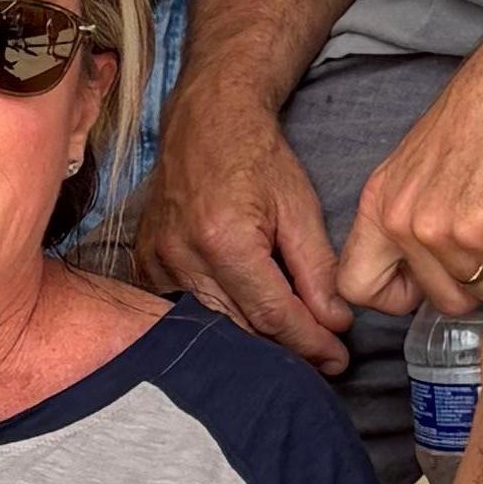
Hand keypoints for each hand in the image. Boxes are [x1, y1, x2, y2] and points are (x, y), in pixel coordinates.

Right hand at [133, 90, 355, 369]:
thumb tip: (335, 322)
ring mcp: (158, 262)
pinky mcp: (146, 264)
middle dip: (286, 350)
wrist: (206, 122)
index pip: (273, 314)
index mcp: (225, 239)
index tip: (337, 359)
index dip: (310, 343)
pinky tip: (247, 328)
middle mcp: (184, 256)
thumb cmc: (256, 156)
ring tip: (290, 347)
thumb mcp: (299, 207)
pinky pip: (185, 312)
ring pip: (213, 327)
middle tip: (321, 361)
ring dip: (254, 342)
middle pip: (242, 328)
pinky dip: (219, 324)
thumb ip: (317, 270)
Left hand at [330, 21, 482, 316]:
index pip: (356, 286)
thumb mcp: (422, 166)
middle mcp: (401, 220)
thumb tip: (423, 273)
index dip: (395, 297)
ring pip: (477, 295)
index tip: (423, 285)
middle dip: (470, 283)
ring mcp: (440, 230)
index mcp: (380, 203)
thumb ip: (413, 217)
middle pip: (438, 299)